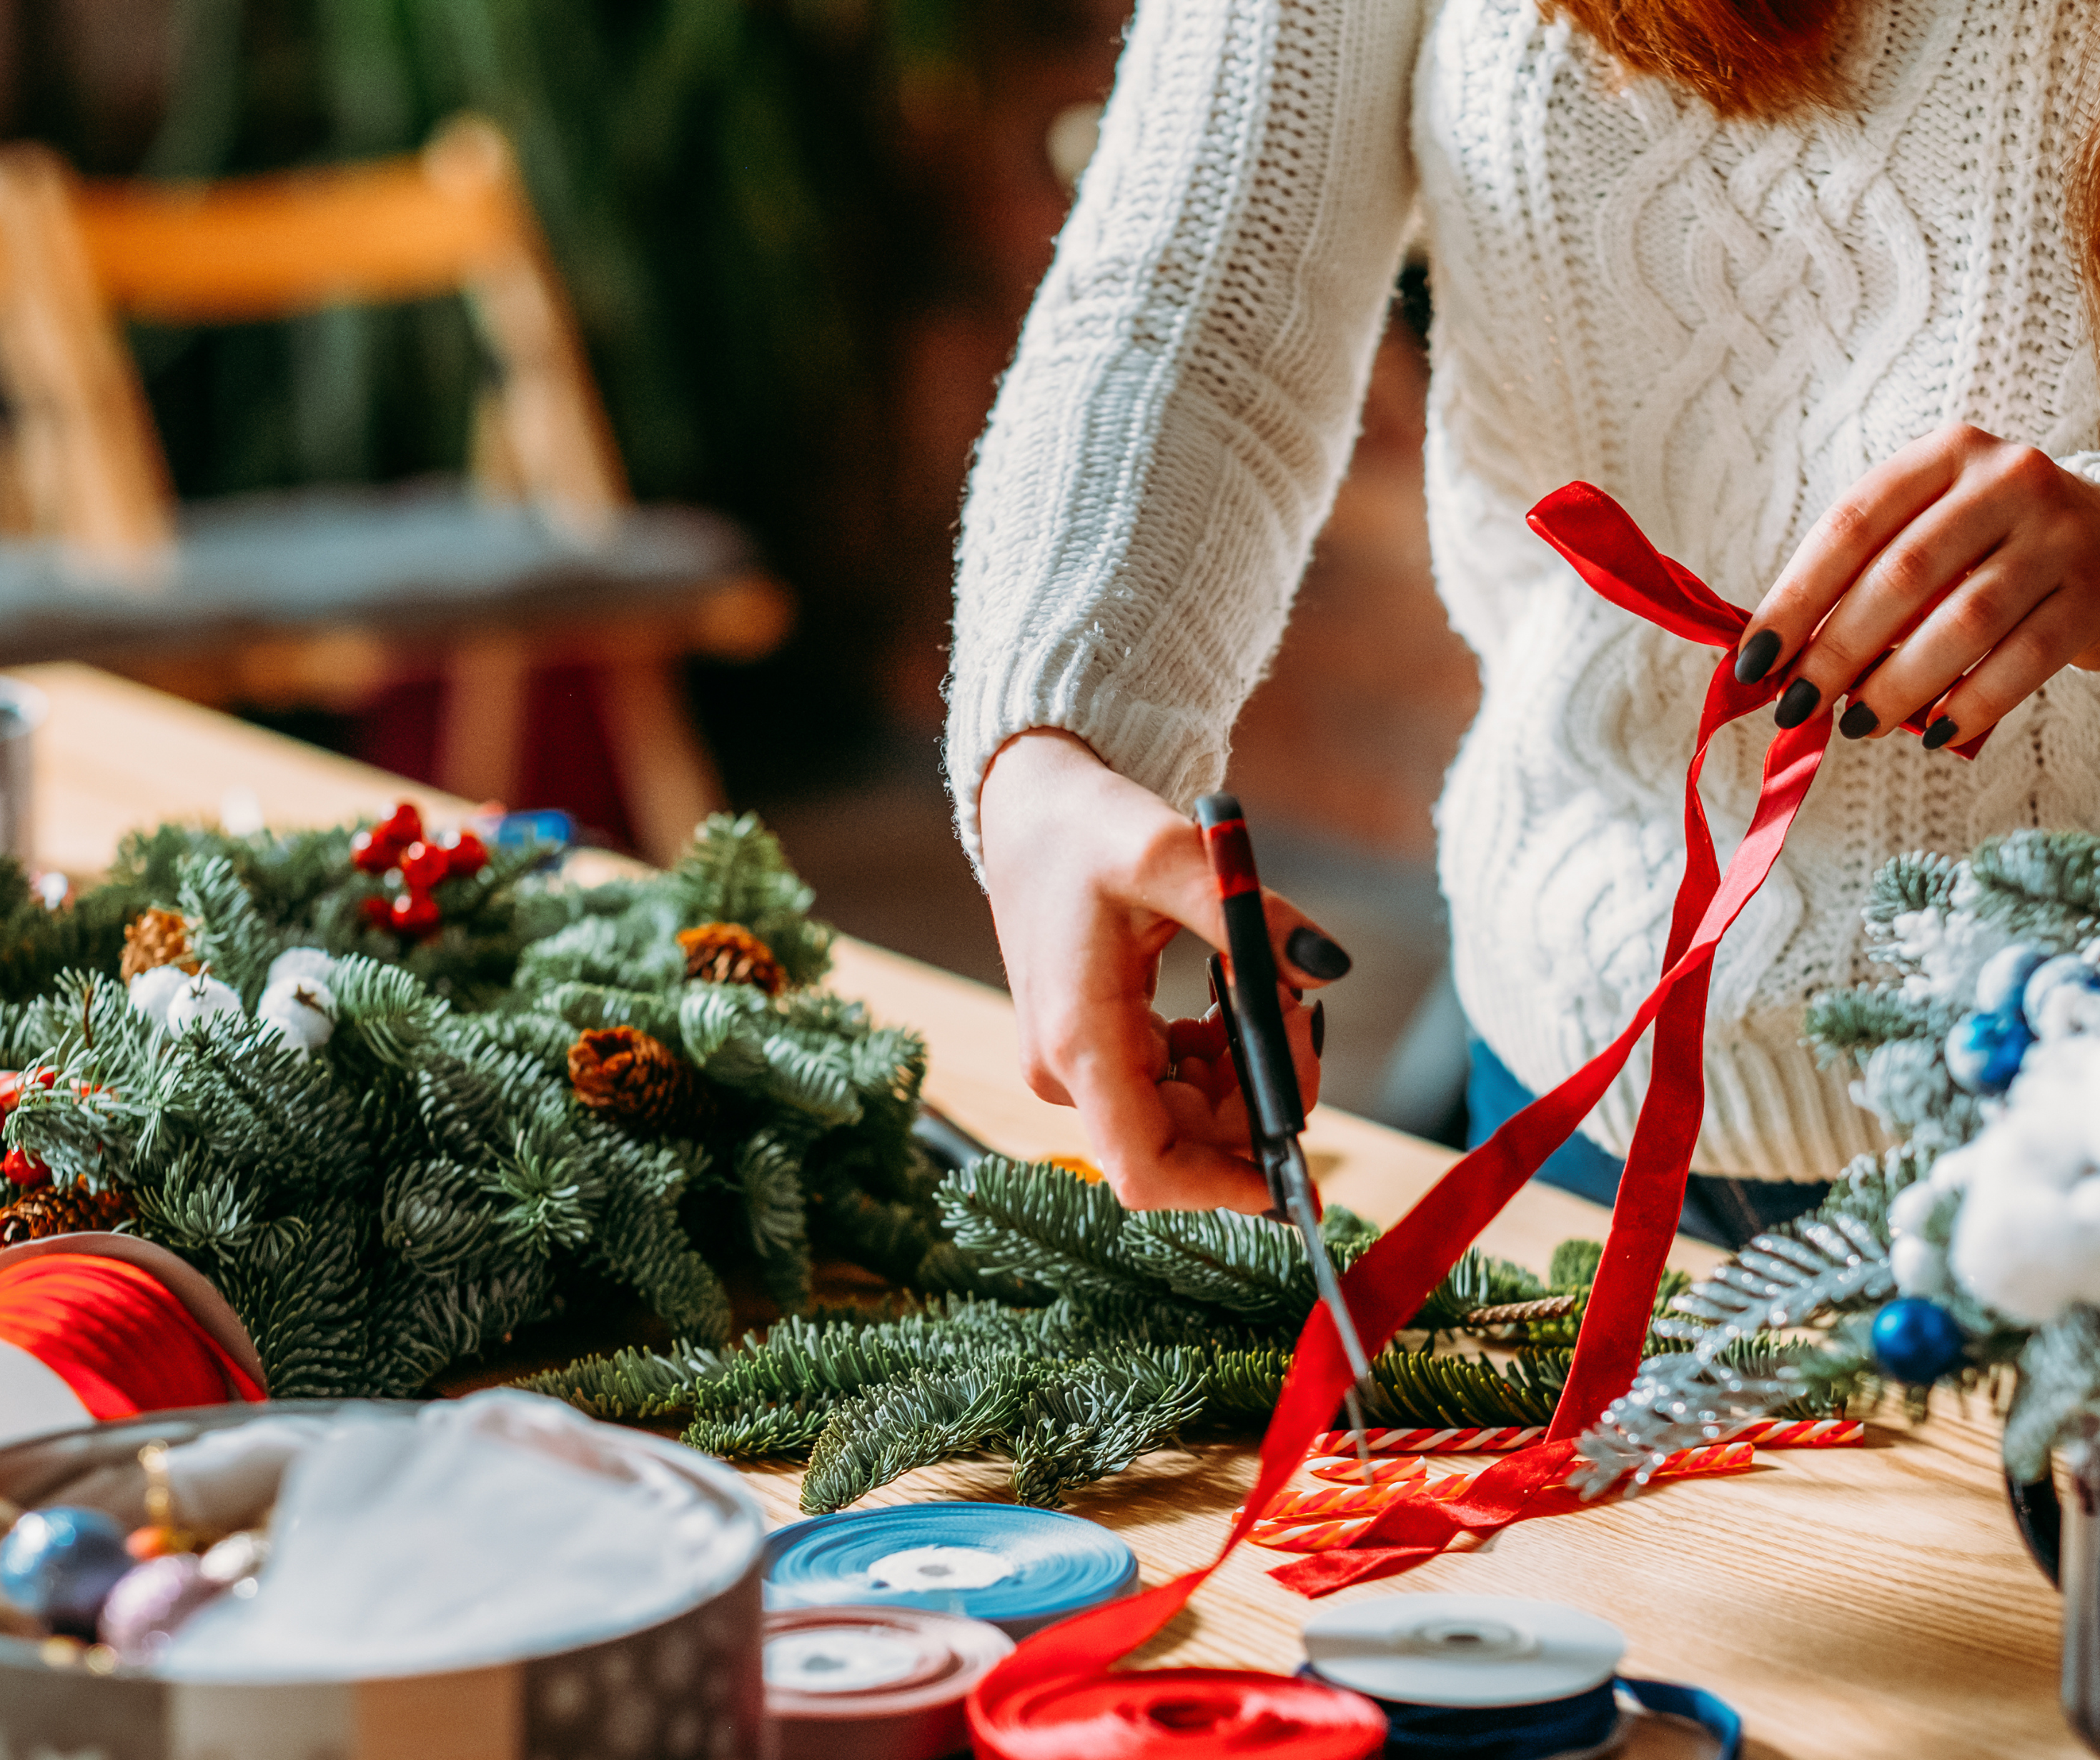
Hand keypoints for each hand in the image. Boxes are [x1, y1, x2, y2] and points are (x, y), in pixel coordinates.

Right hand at [976, 729, 1348, 1211]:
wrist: (1028, 810)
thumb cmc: (1085, 828)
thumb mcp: (1168, 854)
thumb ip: (1250, 916)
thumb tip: (1327, 969)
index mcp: (1078, 1040)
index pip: (1147, 1169)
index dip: (1223, 1189)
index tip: (1295, 1171)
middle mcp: (1069, 1070)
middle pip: (1186, 1142)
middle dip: (1260, 1095)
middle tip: (1302, 1011)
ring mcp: (1079, 1065)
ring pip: (1188, 1114)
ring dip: (1246, 1069)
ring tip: (1269, 988)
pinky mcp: (1093, 1050)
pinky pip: (1174, 1085)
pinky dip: (1220, 1055)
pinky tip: (1231, 995)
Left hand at [1736, 423, 2099, 747]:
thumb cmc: (1984, 548)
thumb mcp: (1924, 533)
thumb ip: (1858, 579)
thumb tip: (1774, 659)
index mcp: (1944, 456)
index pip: (1851, 525)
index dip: (1793, 598)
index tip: (1752, 660)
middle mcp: (2006, 481)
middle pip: (1902, 574)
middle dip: (1836, 650)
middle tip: (1796, 705)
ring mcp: (2057, 536)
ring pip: (1963, 621)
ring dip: (1897, 684)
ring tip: (1855, 723)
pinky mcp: (2092, 596)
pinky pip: (2022, 660)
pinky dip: (1969, 704)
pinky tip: (1931, 732)